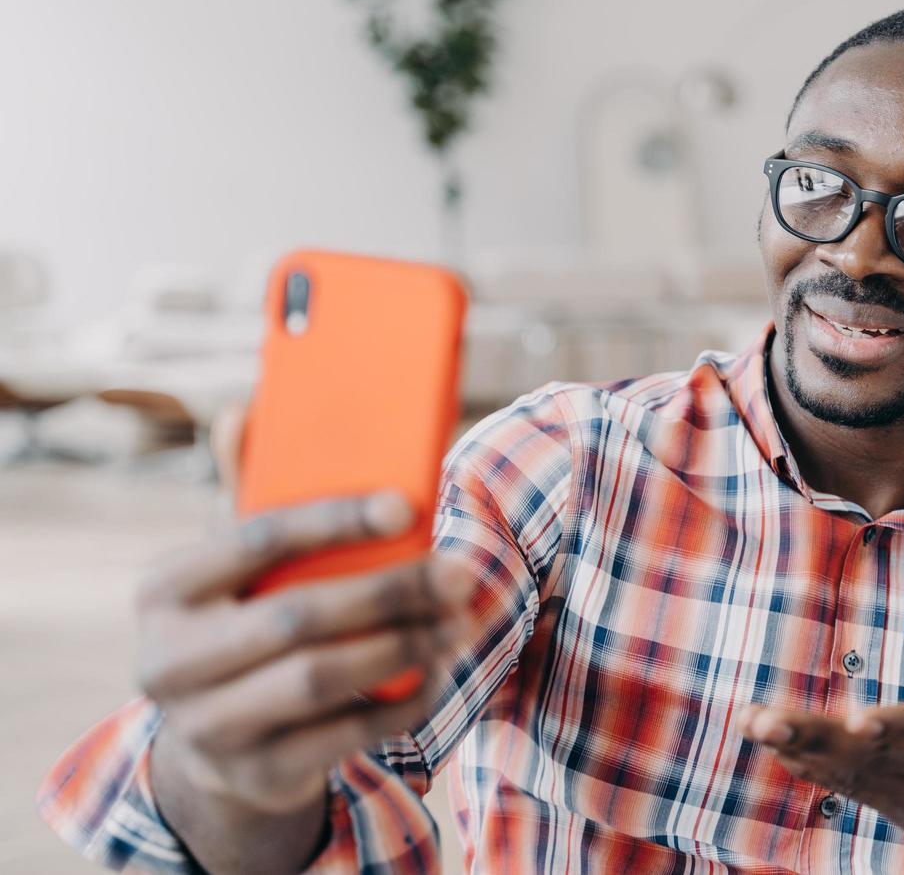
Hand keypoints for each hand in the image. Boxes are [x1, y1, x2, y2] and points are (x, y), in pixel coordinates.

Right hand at [138, 409, 474, 817]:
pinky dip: (404, 700)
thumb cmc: (243, 621)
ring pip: (322, 679)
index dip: (334, 519)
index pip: (254, 540)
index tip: (406, 504)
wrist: (216, 744)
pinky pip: (345, 735)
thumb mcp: (235, 565)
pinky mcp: (255, 775)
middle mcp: (168, 661)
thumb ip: (248, 493)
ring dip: (405, 646)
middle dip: (390, 592)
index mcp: (162, 590)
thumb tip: (242, 409)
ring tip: (459, 620)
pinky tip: (440, 670)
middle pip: (296, 617)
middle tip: (459, 572)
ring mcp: (206, 727)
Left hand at [735, 574, 903, 843]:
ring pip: (862, 777)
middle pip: (885, 755)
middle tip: (766, 720)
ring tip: (754, 725)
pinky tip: (778, 746)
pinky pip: (857, 792)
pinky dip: (816, 769)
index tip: (856, 721)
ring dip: (804, 752)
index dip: (901, 725)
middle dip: (820, 737)